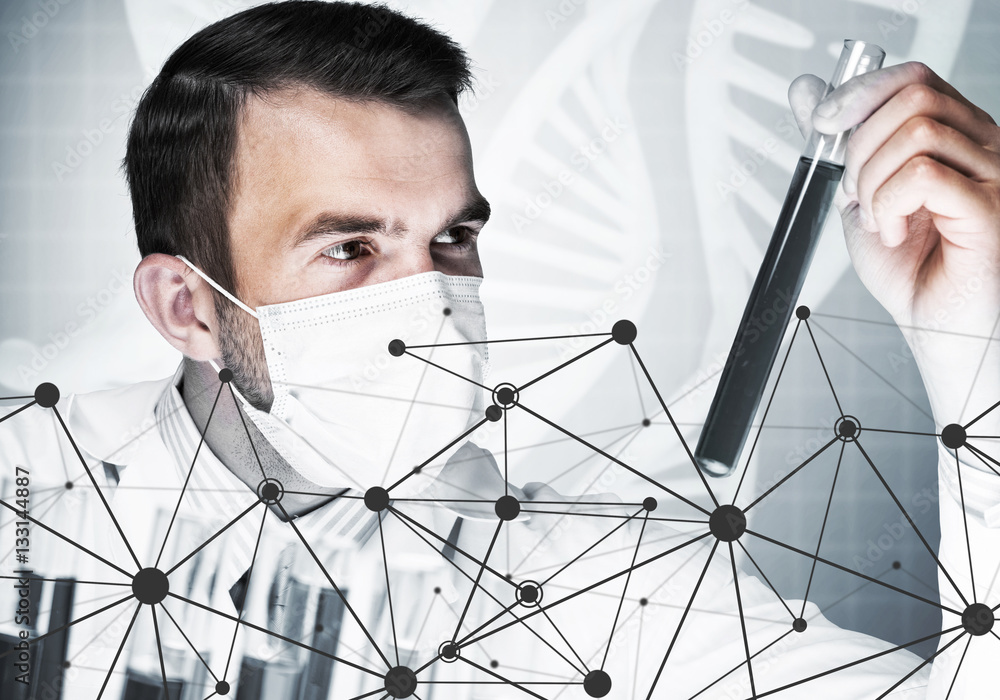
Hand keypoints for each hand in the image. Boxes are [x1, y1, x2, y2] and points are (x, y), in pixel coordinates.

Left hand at [788, 62, 999, 424]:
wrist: (932, 325)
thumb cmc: (909, 268)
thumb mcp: (859, 194)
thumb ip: (839, 144)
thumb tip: (807, 91)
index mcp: (958, 137)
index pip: (915, 79)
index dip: (862, 92)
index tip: (825, 122)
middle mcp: (984, 147)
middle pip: (914, 96)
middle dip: (861, 147)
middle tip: (857, 196)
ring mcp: (994, 175)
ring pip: (916, 133)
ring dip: (873, 182)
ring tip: (880, 221)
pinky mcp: (989, 209)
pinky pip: (924, 176)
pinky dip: (890, 205)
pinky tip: (895, 234)